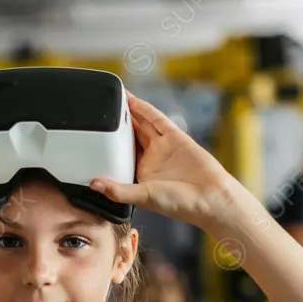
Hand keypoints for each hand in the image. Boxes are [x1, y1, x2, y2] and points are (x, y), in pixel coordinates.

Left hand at [89, 91, 232, 223]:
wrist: (210, 197)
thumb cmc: (179, 204)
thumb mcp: (143, 197)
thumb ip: (118, 190)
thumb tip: (94, 184)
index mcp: (139, 173)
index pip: (118, 154)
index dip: (106, 142)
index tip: (92, 133)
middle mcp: (150, 158)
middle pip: (128, 135)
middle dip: (115, 122)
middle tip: (101, 107)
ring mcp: (162, 147)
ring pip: (141, 124)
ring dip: (128, 111)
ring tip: (114, 97)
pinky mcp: (175, 137)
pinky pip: (156, 119)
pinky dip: (144, 109)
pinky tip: (133, 101)